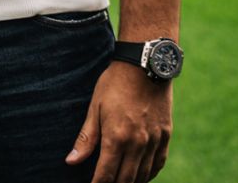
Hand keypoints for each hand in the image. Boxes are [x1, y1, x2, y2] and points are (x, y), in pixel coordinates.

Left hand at [65, 61, 171, 182]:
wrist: (145, 65)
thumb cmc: (115, 84)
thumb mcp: (95, 108)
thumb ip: (86, 138)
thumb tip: (71, 162)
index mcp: (117, 137)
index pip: (106, 174)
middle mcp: (138, 143)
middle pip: (126, 179)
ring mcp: (155, 140)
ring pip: (143, 175)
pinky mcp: (166, 135)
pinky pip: (159, 163)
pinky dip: (150, 174)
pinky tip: (141, 176)